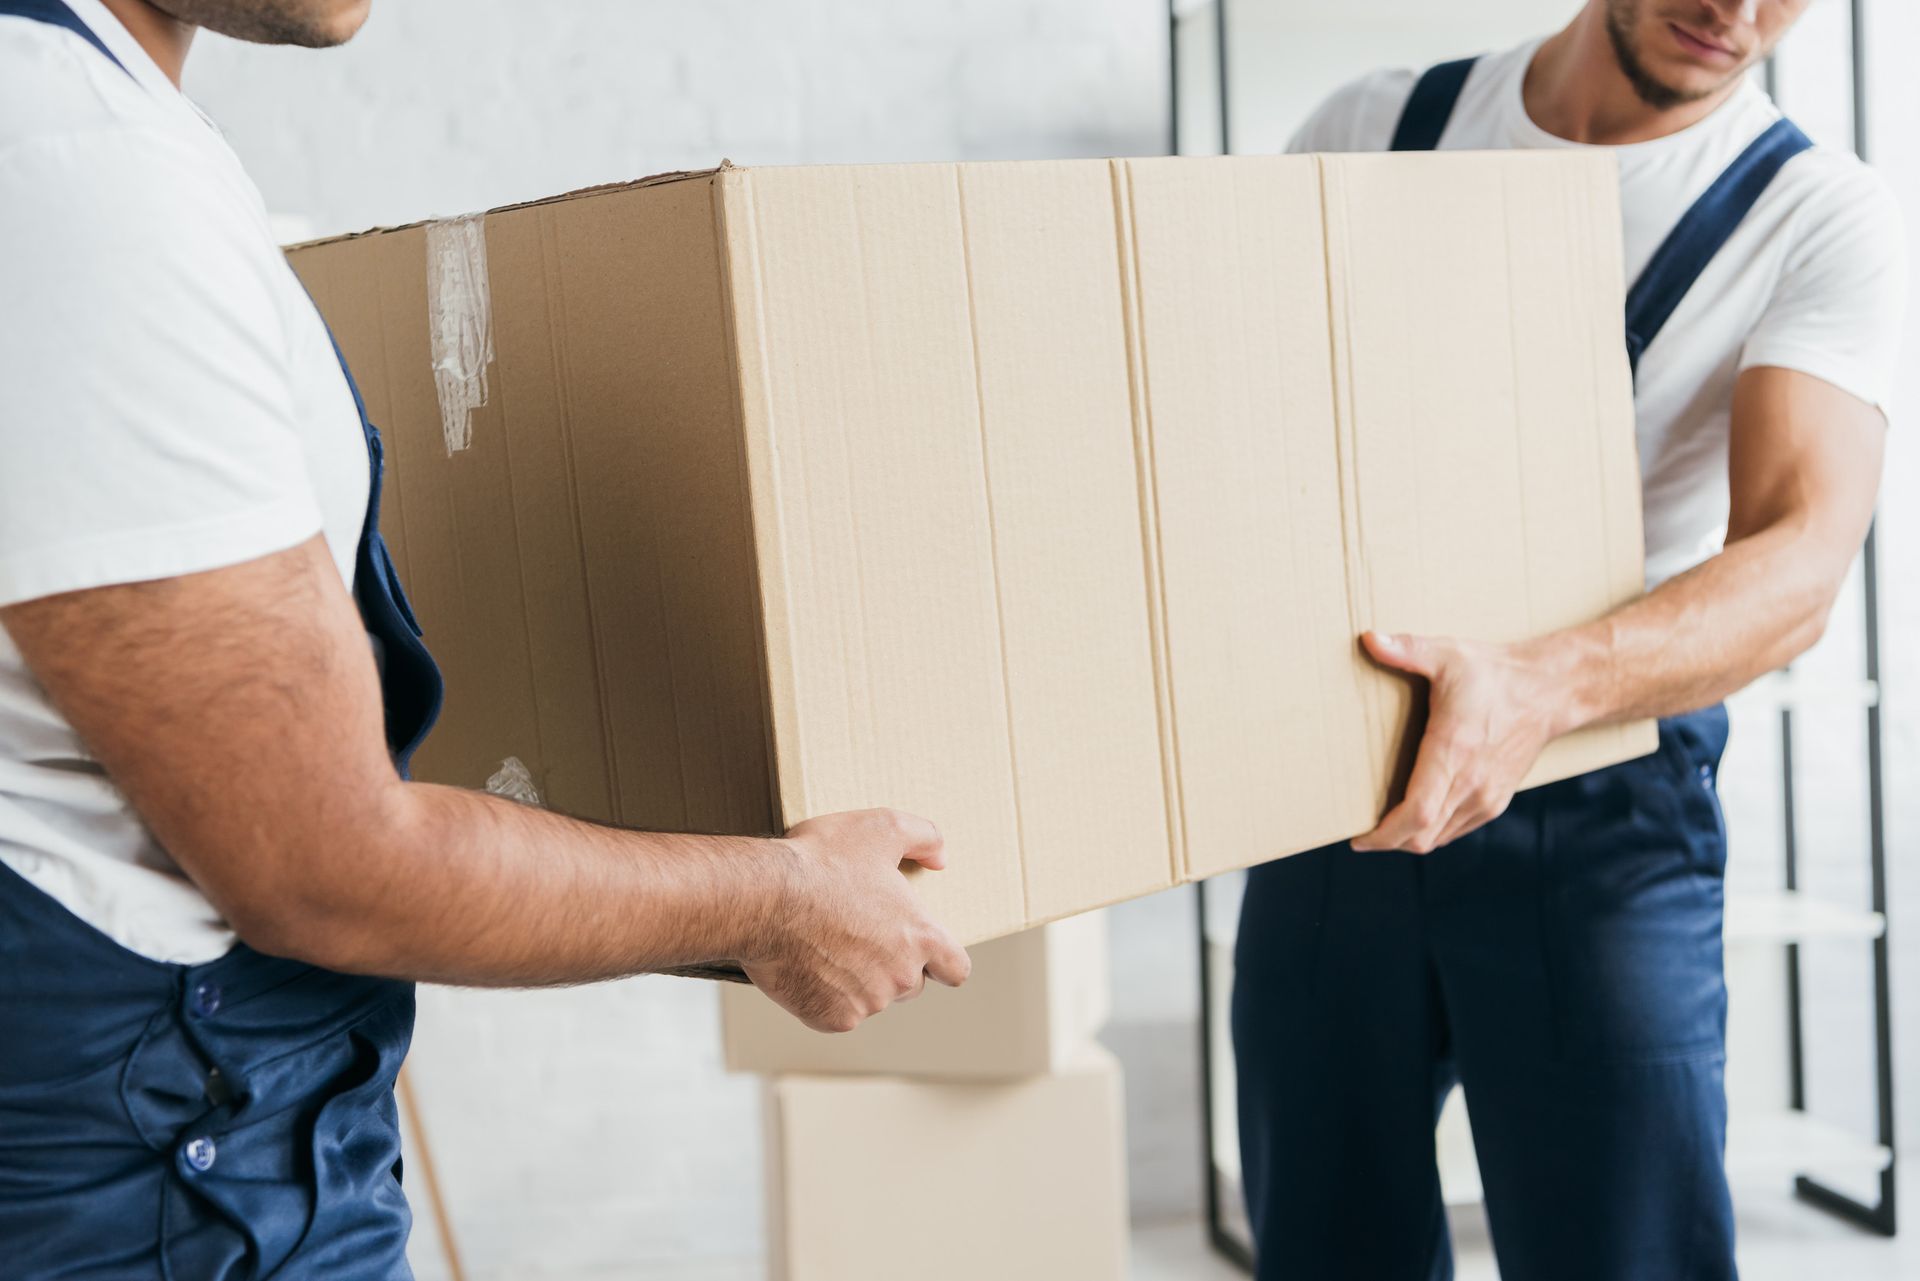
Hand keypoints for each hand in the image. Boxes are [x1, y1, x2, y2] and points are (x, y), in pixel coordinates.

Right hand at [744, 808, 971, 1031]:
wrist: (761, 898)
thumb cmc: (820, 861)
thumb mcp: (880, 827)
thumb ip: (924, 836)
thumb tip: (940, 859)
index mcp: (920, 937)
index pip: (956, 969)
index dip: (943, 962)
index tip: (926, 954)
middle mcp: (901, 978)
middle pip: (911, 984)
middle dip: (892, 965)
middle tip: (858, 935)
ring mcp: (867, 1002)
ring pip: (872, 999)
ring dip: (857, 981)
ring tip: (825, 944)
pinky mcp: (832, 1018)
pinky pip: (836, 1013)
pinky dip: (824, 996)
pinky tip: (806, 966)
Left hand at [1350, 630, 1567, 853]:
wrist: (1551, 691)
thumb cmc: (1494, 673)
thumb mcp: (1448, 654)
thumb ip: (1406, 649)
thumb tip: (1368, 638)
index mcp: (1453, 754)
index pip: (1415, 816)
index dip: (1384, 835)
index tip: (1358, 838)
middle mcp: (1471, 784)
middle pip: (1422, 836)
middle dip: (1388, 841)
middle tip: (1363, 834)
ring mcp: (1486, 796)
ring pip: (1439, 838)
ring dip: (1409, 838)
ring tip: (1384, 827)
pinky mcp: (1496, 799)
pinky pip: (1456, 829)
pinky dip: (1432, 830)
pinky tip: (1416, 816)